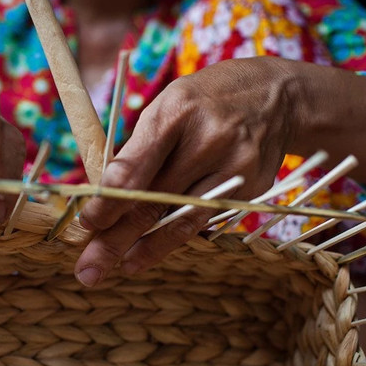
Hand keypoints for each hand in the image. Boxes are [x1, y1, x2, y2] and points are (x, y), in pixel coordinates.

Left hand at [75, 57, 304, 286]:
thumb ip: (140, 150)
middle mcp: (208, 140)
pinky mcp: (252, 188)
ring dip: (145, 249)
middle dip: (116, 238)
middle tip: (88, 269)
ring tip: (116, 269)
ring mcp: (234, 167)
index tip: (87, 224)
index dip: (108, 200)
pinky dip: (173, 238)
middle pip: (154, 199)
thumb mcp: (169, 106)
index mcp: (176, 112)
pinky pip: (204, 220)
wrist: (278, 96)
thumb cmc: (206, 101)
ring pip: (181, 219)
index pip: (136, 166)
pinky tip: (148, 254)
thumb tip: (104, 198)